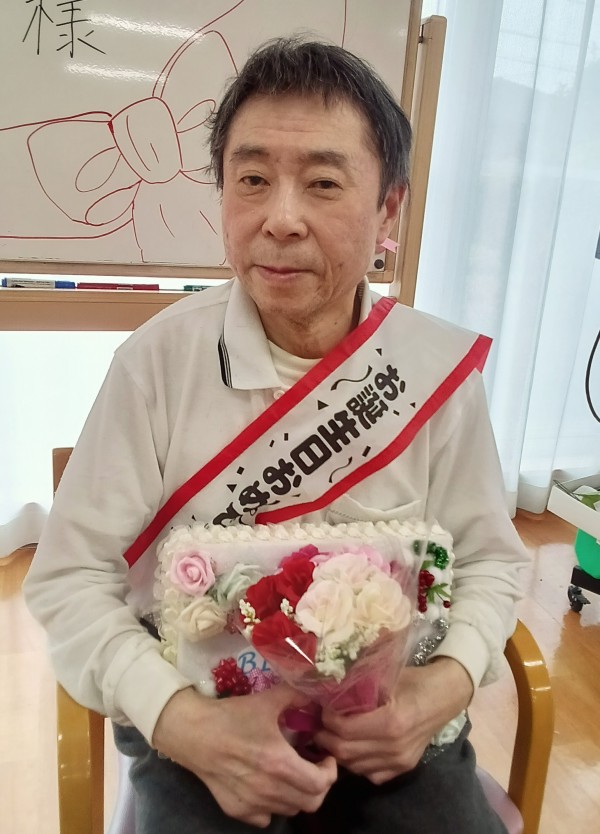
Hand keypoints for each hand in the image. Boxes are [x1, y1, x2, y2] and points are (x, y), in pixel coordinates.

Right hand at [152, 684, 336, 827]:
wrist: (193, 732)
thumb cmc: (232, 716)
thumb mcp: (267, 700)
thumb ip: (296, 696)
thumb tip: (317, 695)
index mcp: (280, 764)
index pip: (321, 784)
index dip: (330, 771)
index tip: (326, 757)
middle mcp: (269, 791)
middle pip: (311, 803)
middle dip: (319, 784)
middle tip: (313, 765)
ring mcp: (252, 805)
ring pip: (290, 810)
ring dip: (298, 794)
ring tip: (292, 772)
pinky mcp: (237, 810)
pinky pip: (266, 817)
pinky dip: (274, 805)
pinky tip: (268, 784)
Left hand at [314, 657, 472, 784]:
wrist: (446, 696)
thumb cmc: (414, 680)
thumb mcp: (385, 675)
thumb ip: (356, 684)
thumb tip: (326, 687)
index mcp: (391, 722)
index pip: (344, 730)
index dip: (327, 719)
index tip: (322, 707)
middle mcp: (395, 747)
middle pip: (345, 752)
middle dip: (326, 738)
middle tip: (318, 724)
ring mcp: (400, 762)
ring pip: (354, 767)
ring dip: (338, 752)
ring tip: (332, 734)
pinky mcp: (403, 769)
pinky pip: (370, 774)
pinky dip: (356, 763)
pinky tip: (353, 746)